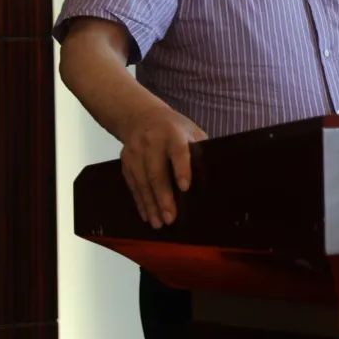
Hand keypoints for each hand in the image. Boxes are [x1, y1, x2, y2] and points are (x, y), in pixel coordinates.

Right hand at [118, 104, 206, 228]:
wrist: (141, 116)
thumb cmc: (174, 127)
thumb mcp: (190, 130)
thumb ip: (199, 148)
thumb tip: (212, 172)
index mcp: (173, 133)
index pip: (178, 152)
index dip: (182, 169)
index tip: (186, 187)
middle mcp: (152, 142)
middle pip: (156, 172)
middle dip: (163, 197)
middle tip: (171, 217)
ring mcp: (136, 153)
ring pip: (142, 182)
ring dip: (150, 204)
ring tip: (158, 222)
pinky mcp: (126, 162)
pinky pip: (132, 185)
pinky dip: (140, 201)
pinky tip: (147, 214)